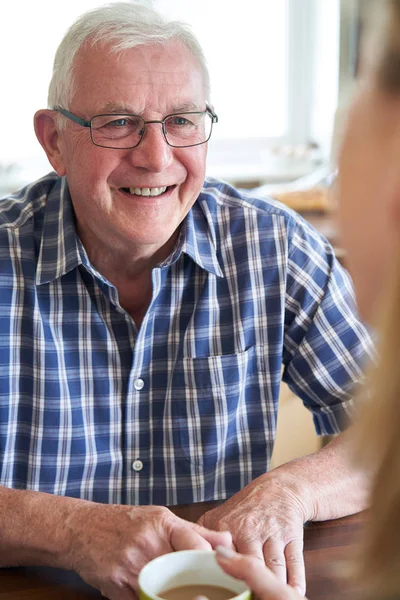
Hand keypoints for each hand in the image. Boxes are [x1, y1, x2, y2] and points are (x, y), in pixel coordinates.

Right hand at [64, 502, 231, 599]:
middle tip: (206, 594)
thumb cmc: (125, 522)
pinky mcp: (116, 585)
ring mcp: (131, 565)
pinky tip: (154, 595)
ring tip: (180, 593)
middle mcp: (147, 544)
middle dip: (195, 587)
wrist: (82, 528)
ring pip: (163, 592)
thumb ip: (193, 531)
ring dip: (173, 596)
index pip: (195, 544)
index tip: (222, 573)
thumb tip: (227, 542)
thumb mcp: (160, 518)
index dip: (211, 561)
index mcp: (162, 524)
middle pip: (182, 573)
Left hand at [197, 472, 306, 594]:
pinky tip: (292, 592)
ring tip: (266, 598)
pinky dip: (295, 580)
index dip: (221, 576)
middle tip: (244, 598)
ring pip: (273, 568)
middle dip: (247, 586)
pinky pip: (294, 563)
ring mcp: (272, 534)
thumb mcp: (218, 516)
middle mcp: (250, 530)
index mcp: (227, 527)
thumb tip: (182, 557)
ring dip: (271, 585)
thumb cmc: (246, 509)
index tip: (218, 589)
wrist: (279, 489)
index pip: (221, 557)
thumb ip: (201, 536)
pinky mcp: (292, 537)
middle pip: (249, 566)